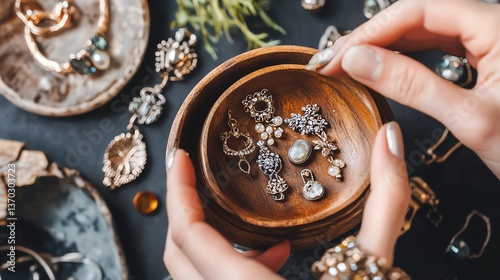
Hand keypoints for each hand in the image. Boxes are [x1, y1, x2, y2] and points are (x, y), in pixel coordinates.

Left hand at [164, 122, 409, 278]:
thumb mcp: (374, 270)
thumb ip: (385, 201)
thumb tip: (390, 138)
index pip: (190, 235)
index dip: (179, 192)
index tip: (179, 157)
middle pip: (180, 254)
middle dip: (189, 212)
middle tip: (205, 182)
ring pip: (192, 276)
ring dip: (214, 245)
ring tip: (267, 237)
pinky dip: (230, 270)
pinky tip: (276, 264)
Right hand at [307, 0, 499, 177]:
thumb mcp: (470, 118)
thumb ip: (412, 84)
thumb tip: (357, 59)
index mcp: (498, 24)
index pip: (418, 9)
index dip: (370, 32)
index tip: (337, 57)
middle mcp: (493, 23)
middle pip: (418, 16)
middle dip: (372, 38)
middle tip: (334, 63)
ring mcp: (490, 39)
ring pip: (425, 30)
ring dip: (384, 47)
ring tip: (351, 65)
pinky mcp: (486, 57)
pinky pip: (437, 47)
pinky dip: (405, 58)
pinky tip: (384, 68)